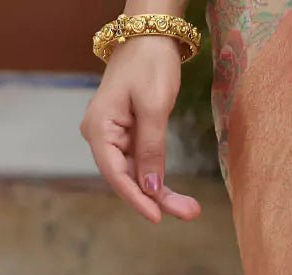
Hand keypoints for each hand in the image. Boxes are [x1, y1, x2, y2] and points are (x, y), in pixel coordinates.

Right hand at [80, 34, 200, 223]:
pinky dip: (161, 182)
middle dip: (157, 200)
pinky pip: (145, 167)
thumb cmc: (149, 65)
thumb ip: (151, 149)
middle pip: (127, 179)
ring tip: (192, 209)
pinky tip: (179, 198)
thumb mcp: (153, 106)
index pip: (114, 173)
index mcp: (99, 127)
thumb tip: (152, 188)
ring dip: (163, 195)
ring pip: (138, 177)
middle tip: (190, 213)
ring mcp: (116, 140)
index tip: (156, 217)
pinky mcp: (131, 140)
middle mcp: (102, 137)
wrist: (151, 39)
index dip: (136, 198)